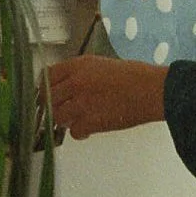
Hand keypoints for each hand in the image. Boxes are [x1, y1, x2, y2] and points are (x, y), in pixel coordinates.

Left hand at [47, 55, 166, 140]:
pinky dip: (80, 132)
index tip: (47, 94)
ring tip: (78, 117)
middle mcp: (75, 82)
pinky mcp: (90, 121)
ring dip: (65, 119)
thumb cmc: (133, 75)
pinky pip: (74, 131)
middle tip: (61, 109)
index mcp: (78, 65)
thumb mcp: (101, 65)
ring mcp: (81, 103)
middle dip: (52, 105)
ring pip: (57, 116)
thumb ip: (80, 73)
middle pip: (47, 98)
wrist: (151, 90)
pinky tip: (90, 127)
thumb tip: (66, 86)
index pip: (46, 76)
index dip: (44, 87)